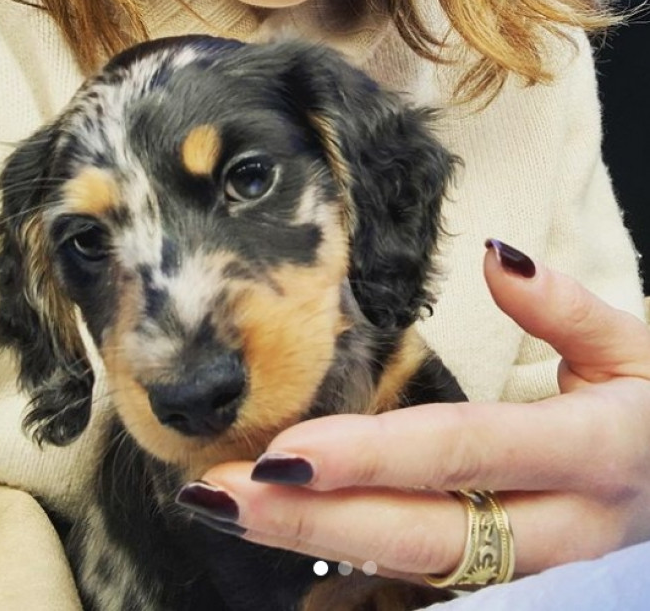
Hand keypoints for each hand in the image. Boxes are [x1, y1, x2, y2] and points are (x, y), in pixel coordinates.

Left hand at [176, 243, 649, 582]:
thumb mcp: (634, 349)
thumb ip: (565, 305)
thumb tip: (495, 255)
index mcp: (590, 452)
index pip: (465, 452)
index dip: (374, 455)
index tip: (285, 448)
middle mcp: (559, 526)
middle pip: (425, 532)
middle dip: (316, 517)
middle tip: (223, 490)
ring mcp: (537, 572)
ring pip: (416, 569)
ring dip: (318, 543)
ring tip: (231, 508)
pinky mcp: (512, 586)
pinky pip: (427, 588)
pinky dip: (354, 575)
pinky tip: (290, 553)